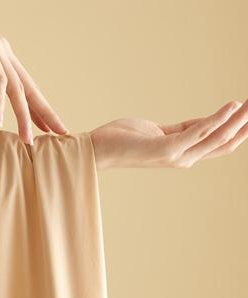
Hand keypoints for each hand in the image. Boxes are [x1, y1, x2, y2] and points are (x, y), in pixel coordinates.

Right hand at [0, 0, 68, 143]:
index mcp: (0, 59)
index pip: (23, 89)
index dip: (36, 110)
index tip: (45, 129)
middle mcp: (4, 53)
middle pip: (29, 89)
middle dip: (45, 112)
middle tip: (60, 132)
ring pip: (16, 88)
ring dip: (23, 115)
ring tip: (27, 139)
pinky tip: (0, 120)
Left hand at [89, 99, 247, 169]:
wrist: (96, 148)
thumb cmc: (124, 139)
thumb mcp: (159, 131)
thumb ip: (184, 128)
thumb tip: (208, 120)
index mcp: (182, 155)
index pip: (219, 144)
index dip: (239, 128)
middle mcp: (182, 159)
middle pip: (224, 144)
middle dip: (245, 125)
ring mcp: (174, 156)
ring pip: (216, 139)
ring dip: (237, 121)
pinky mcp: (164, 149)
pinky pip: (198, 133)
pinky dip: (216, 119)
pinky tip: (230, 106)